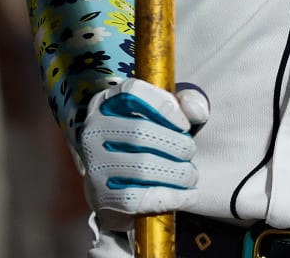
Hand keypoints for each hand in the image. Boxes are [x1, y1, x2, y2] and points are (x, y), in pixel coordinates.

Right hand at [78, 77, 209, 232]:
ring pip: (142, 166)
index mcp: (107, 102)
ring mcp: (94, 165)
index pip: (131, 92)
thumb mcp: (166, 114)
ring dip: (177, 172)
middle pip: (140, 131)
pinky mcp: (101, 197)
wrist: (122, 186)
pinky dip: (170, 196)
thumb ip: (187, 103)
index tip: (185, 124)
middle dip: (176, 144)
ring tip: (189, 174)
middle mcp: (93, 131)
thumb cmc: (150, 141)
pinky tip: (186, 194)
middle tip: (189, 152)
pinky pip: (139, 197)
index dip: (164, 106)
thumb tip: (196, 112)